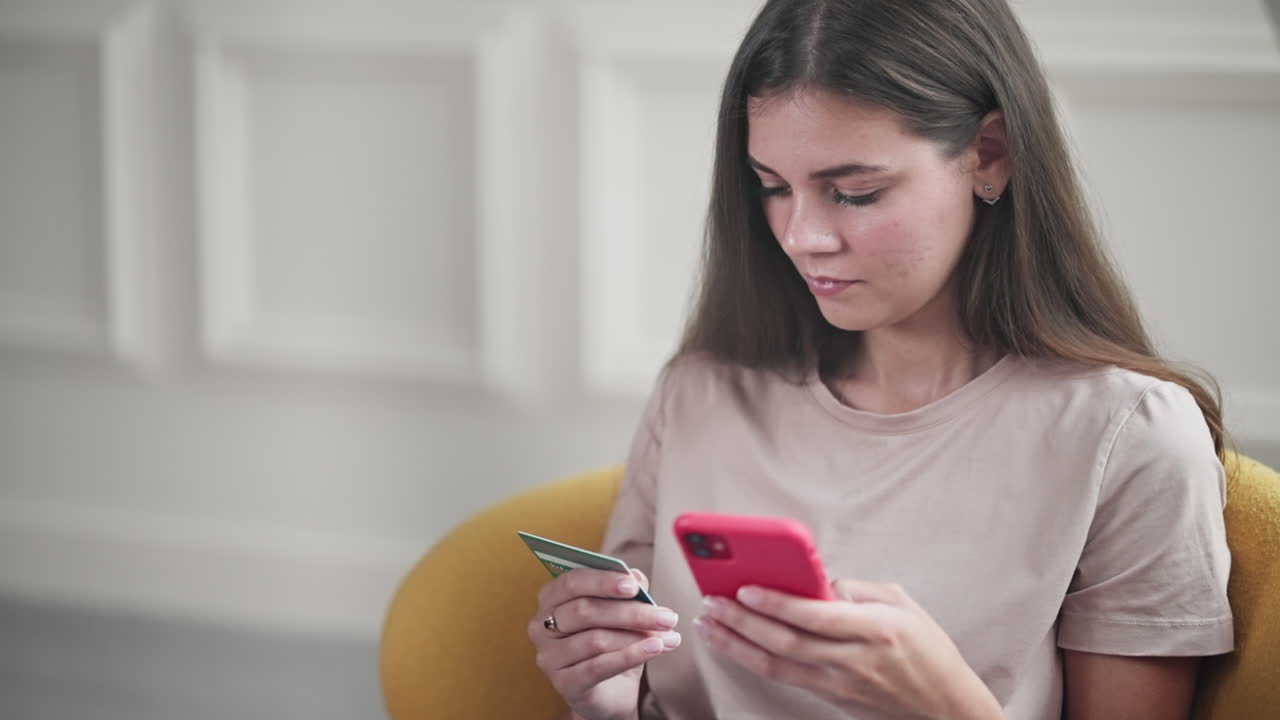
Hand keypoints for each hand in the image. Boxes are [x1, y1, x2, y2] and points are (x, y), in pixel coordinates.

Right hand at [528, 567, 681, 719]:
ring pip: (595, 639)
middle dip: (631, 612)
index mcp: (551, 598)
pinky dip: (631, 656)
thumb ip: (625, 590)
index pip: (572, 582)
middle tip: (666, 617)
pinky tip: (654, 649)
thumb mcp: (621, 612)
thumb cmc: (611, 643)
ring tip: (668, 637)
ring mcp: (549, 657)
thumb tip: (635, 576)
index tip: (634, 585)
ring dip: (637, 636)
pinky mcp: (564, 683)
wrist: (610, 691)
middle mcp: (541, 626)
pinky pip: (599, 667)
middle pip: (585, 611)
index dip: (603, 581)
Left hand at [693, 579, 1002, 719]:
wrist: (946, 708)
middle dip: (742, 621)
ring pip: (777, 665)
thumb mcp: (902, 603)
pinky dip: (753, 659)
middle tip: (712, 601)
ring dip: (737, 644)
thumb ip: (857, 588)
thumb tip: (815, 578)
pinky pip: (784, 677)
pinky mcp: (831, 698)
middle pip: (786, 642)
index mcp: (876, 629)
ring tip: (709, 624)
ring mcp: (840, 684)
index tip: (745, 587)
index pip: (815, 615)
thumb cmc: (928, 650)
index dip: (776, 602)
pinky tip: (734, 644)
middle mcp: (854, 660)